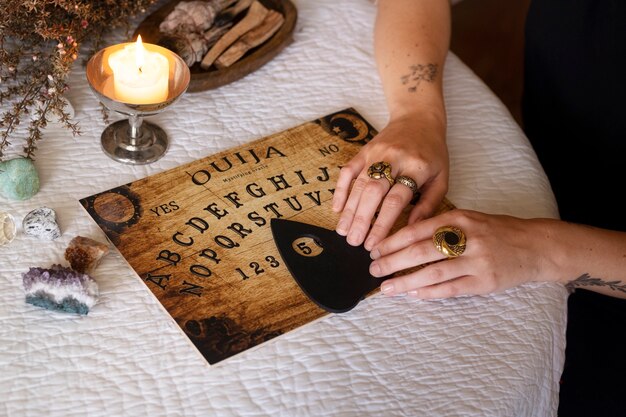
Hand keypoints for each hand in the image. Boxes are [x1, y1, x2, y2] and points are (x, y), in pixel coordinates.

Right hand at [332, 112, 447, 249]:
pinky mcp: (364, 150)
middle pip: (374, 193)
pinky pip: (349, 170)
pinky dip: (341, 189)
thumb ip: (428, 205)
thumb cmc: (433, 153)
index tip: (374, 244)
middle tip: (354, 242)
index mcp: (417, 168)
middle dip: (362, 220)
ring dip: (349, 209)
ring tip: (343, 232)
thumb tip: (411, 230)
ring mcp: (376, 153)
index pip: (396, 200)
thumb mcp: (441, 178)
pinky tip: (337, 208)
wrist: (419, 118)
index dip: (382, 224)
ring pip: (359, 183)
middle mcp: (394, 159)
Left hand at [369, 209, 556, 298]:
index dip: (392, 241)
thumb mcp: (468, 219)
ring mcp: (477, 261)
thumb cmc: (494, 231)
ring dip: (405, 281)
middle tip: (374, 270)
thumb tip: (401, 239)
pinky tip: (413, 294)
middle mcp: (467, 238)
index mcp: (459, 218)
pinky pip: (451, 289)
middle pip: (420, 251)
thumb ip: (439, 226)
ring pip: (433, 273)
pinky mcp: (485, 282)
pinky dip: (429, 292)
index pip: (417, 229)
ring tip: (387, 288)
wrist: (535, 246)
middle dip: (392, 261)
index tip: (374, 249)